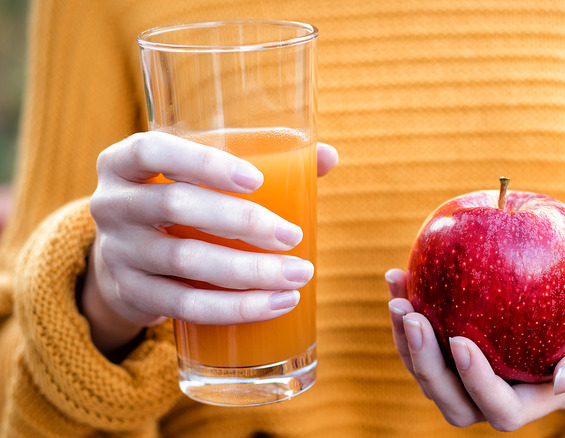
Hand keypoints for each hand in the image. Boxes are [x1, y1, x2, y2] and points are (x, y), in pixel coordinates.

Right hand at [83, 132, 337, 355]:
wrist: (125, 261)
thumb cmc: (180, 203)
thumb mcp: (202, 175)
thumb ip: (260, 159)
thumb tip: (328, 156)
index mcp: (125, 162)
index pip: (154, 150)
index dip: (204, 164)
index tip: (256, 180)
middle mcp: (112, 203)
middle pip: (175, 205)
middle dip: (242, 222)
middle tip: (291, 236)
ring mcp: (118, 252)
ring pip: (185, 261)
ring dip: (248, 271)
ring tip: (297, 275)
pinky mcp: (132, 295)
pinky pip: (185, 306)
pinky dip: (234, 307)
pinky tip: (275, 304)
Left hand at [386, 227, 564, 430]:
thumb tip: (563, 382)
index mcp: (539, 394)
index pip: (502, 409)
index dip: (476, 385)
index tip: (458, 340)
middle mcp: (502, 386)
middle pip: (454, 401)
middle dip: (426, 367)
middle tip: (412, 317)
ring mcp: (476, 363)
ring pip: (430, 372)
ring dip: (405, 341)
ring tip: (400, 297)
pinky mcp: (456, 334)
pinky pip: (424, 334)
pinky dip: (407, 307)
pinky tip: (398, 276)